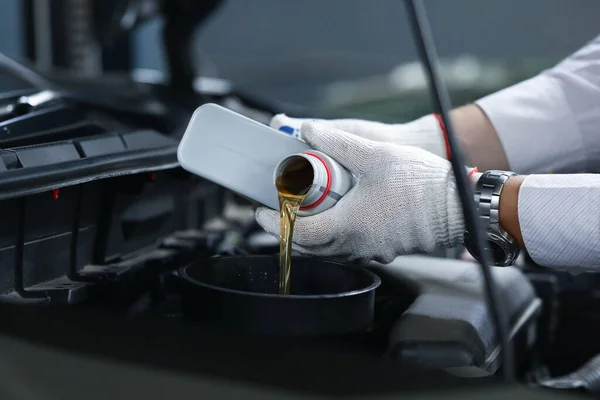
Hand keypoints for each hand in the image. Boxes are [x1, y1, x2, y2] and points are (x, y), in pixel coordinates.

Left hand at [255, 122, 465, 263]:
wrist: (458, 204)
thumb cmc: (421, 184)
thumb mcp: (373, 155)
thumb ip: (336, 142)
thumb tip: (307, 129)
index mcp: (347, 226)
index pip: (297, 233)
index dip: (273, 223)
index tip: (261, 210)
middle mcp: (355, 244)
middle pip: (308, 247)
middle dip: (287, 230)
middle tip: (278, 210)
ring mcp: (370, 249)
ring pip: (327, 251)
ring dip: (309, 235)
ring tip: (302, 212)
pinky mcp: (384, 248)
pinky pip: (348, 249)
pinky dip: (332, 238)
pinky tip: (336, 217)